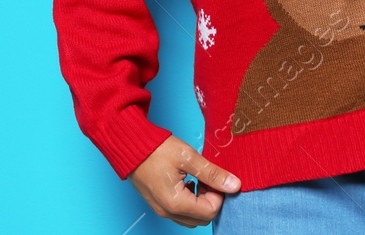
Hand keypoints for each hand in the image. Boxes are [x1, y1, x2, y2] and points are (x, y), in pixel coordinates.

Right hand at [127, 133, 241, 227]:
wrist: (130, 146)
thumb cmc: (156, 150)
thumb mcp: (188, 158)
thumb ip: (212, 173)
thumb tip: (234, 184)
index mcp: (176, 203)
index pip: (211, 211)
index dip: (219, 194)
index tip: (214, 177)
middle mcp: (168, 212)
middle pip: (202, 218)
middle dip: (210, 199)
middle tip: (207, 178)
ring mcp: (161, 210)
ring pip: (192, 218)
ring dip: (200, 202)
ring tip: (197, 179)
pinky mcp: (158, 204)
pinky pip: (180, 213)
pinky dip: (190, 201)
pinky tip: (187, 181)